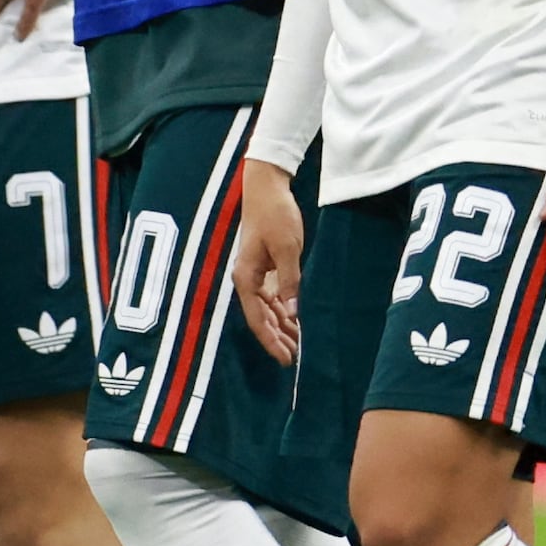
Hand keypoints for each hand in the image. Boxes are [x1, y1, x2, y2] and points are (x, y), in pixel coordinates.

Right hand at [229, 156, 306, 359]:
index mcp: (246, 278)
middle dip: (277, 338)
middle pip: (261, 317)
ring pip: (267, 308)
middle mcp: (247, 279)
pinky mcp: (264, 265)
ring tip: (298, 343)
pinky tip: (295, 319)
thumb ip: (290, 280)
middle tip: (295, 358)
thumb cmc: (275, 214)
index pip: (258, 319)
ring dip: (281, 325)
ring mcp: (255, 273)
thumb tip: (293, 311)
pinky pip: (272, 295)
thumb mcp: (287, 248)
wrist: (267, 186)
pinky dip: (283, 308)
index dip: (271, 341)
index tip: (285, 359)